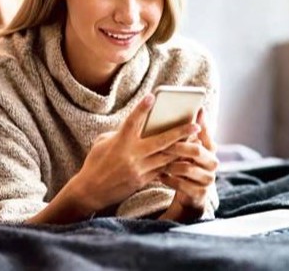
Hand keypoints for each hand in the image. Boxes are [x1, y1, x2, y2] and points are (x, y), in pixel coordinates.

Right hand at [71, 94, 200, 214]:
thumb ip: (120, 133)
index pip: (132, 122)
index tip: (152, 96)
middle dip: (180, 132)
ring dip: (183, 148)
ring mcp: (139, 169)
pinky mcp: (143, 180)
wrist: (91, 192)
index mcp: (120, 142)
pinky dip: (174, 161)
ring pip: (167, 157)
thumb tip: (138, 126)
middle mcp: (132, 155)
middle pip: (161, 141)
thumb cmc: (95, 163)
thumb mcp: (102, 143)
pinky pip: (163, 169)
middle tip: (196, 125)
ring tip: (197, 140)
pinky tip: (185, 155)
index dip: (142, 108)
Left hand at [159, 108, 218, 221]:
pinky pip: (182, 184)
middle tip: (163, 143)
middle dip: (178, 146)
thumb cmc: (186, 166)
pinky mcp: (200, 194)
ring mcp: (208, 180)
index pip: (206, 135)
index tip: (193, 113)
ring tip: (158, 161)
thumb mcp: (188, 150)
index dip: (200, 124)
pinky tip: (160, 176)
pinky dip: (169, 179)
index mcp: (211, 150)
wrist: (190, 196)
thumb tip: (189, 110)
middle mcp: (213, 164)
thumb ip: (188, 135)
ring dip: (170, 164)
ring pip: (187, 168)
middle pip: (196, 150)